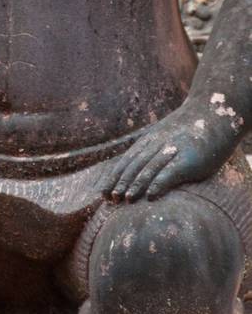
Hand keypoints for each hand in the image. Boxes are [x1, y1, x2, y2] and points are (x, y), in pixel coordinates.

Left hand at [100, 102, 242, 203]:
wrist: (212, 113)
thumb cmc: (188, 129)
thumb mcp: (163, 134)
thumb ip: (149, 147)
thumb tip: (134, 166)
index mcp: (148, 141)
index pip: (125, 161)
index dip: (113, 177)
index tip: (102, 193)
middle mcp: (156, 144)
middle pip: (133, 165)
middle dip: (120, 182)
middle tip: (110, 199)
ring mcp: (172, 150)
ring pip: (148, 168)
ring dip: (135, 184)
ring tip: (125, 199)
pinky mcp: (188, 159)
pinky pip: (170, 172)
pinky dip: (159, 183)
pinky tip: (150, 196)